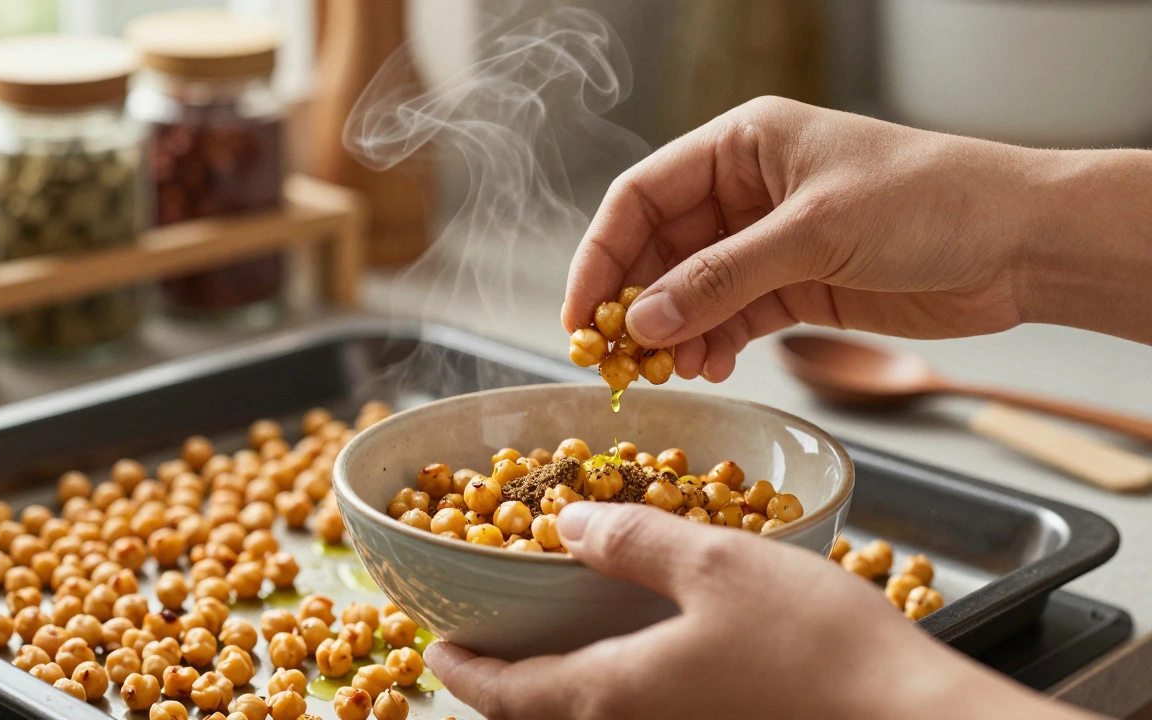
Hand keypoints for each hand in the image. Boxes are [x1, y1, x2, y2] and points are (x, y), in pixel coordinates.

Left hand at [426, 503, 1090, 719]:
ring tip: (551, 647)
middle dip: (504, 690)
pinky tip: (637, 656)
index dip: (463, 671)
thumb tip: (571, 521)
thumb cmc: (818, 647)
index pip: (505, 695)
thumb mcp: (715, 565)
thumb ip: (634, 539)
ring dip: (555, 691)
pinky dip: (610, 692)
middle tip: (488, 648)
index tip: (436, 649)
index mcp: (614, 693)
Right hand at [561, 96, 1151, 379]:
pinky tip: (710, 368)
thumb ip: (722, 279)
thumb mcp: (814, 234)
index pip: (642, 196)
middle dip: (636, 303)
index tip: (580, 313)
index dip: (601, 254)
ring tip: (671, 370)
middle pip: (660, 248)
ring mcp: (770, 243)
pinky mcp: (797, 288)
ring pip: (692, 290)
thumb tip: (642, 323)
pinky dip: (714, 345)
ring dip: (674, 332)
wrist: (1020, 244)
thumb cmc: (929, 202)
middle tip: (617, 357)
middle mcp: (747, 191)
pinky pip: (732, 318)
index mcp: (742, 146)